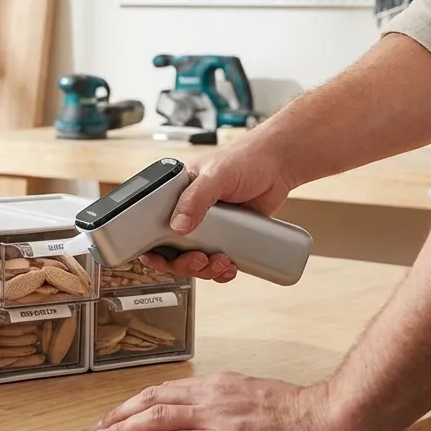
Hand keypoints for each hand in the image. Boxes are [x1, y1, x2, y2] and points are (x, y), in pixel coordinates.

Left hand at [90, 372, 356, 430]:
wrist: (329, 419)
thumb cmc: (303, 414)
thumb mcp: (260, 397)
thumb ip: (234, 402)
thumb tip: (217, 413)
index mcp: (221, 385)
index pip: (168, 390)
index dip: (139, 401)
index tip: (120, 412)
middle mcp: (213, 396)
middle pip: (154, 400)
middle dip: (122, 414)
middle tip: (99, 428)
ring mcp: (217, 418)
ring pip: (157, 418)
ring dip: (125, 429)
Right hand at [142, 139, 295, 280]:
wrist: (279, 166)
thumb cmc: (245, 158)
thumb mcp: (216, 175)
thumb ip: (195, 198)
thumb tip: (178, 226)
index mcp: (176, 194)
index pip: (152, 224)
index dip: (151, 246)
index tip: (157, 258)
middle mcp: (188, 212)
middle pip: (172, 250)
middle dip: (183, 263)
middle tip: (199, 260)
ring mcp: (208, 227)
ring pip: (195, 260)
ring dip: (205, 270)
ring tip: (221, 263)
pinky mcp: (227, 237)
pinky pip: (216, 262)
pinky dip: (221, 271)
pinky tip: (230, 268)